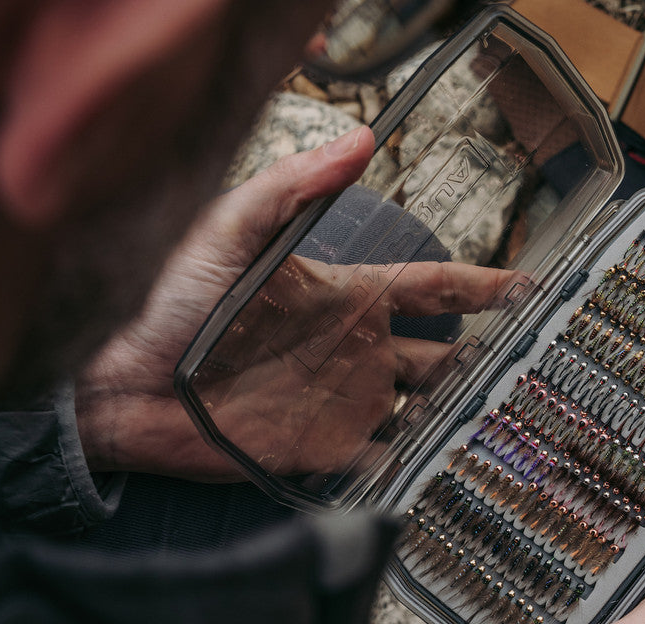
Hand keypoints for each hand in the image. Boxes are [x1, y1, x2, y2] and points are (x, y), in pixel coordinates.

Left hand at [76, 126, 519, 480]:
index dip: (481, 286)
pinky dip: (413, 463)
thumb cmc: (162, 298)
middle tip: (530, 366)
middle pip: (439, 354)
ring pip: (421, 407)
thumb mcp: (229, 228)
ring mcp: (339, 400)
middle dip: (485, 358)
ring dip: (458, 412)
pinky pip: (379, 457)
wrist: (114, 380)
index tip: (528, 287)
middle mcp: (352, 349)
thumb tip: (359, 138)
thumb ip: (292, 188)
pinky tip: (443, 463)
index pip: (429, 289)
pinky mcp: (317, 448)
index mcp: (342, 296)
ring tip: (501, 419)